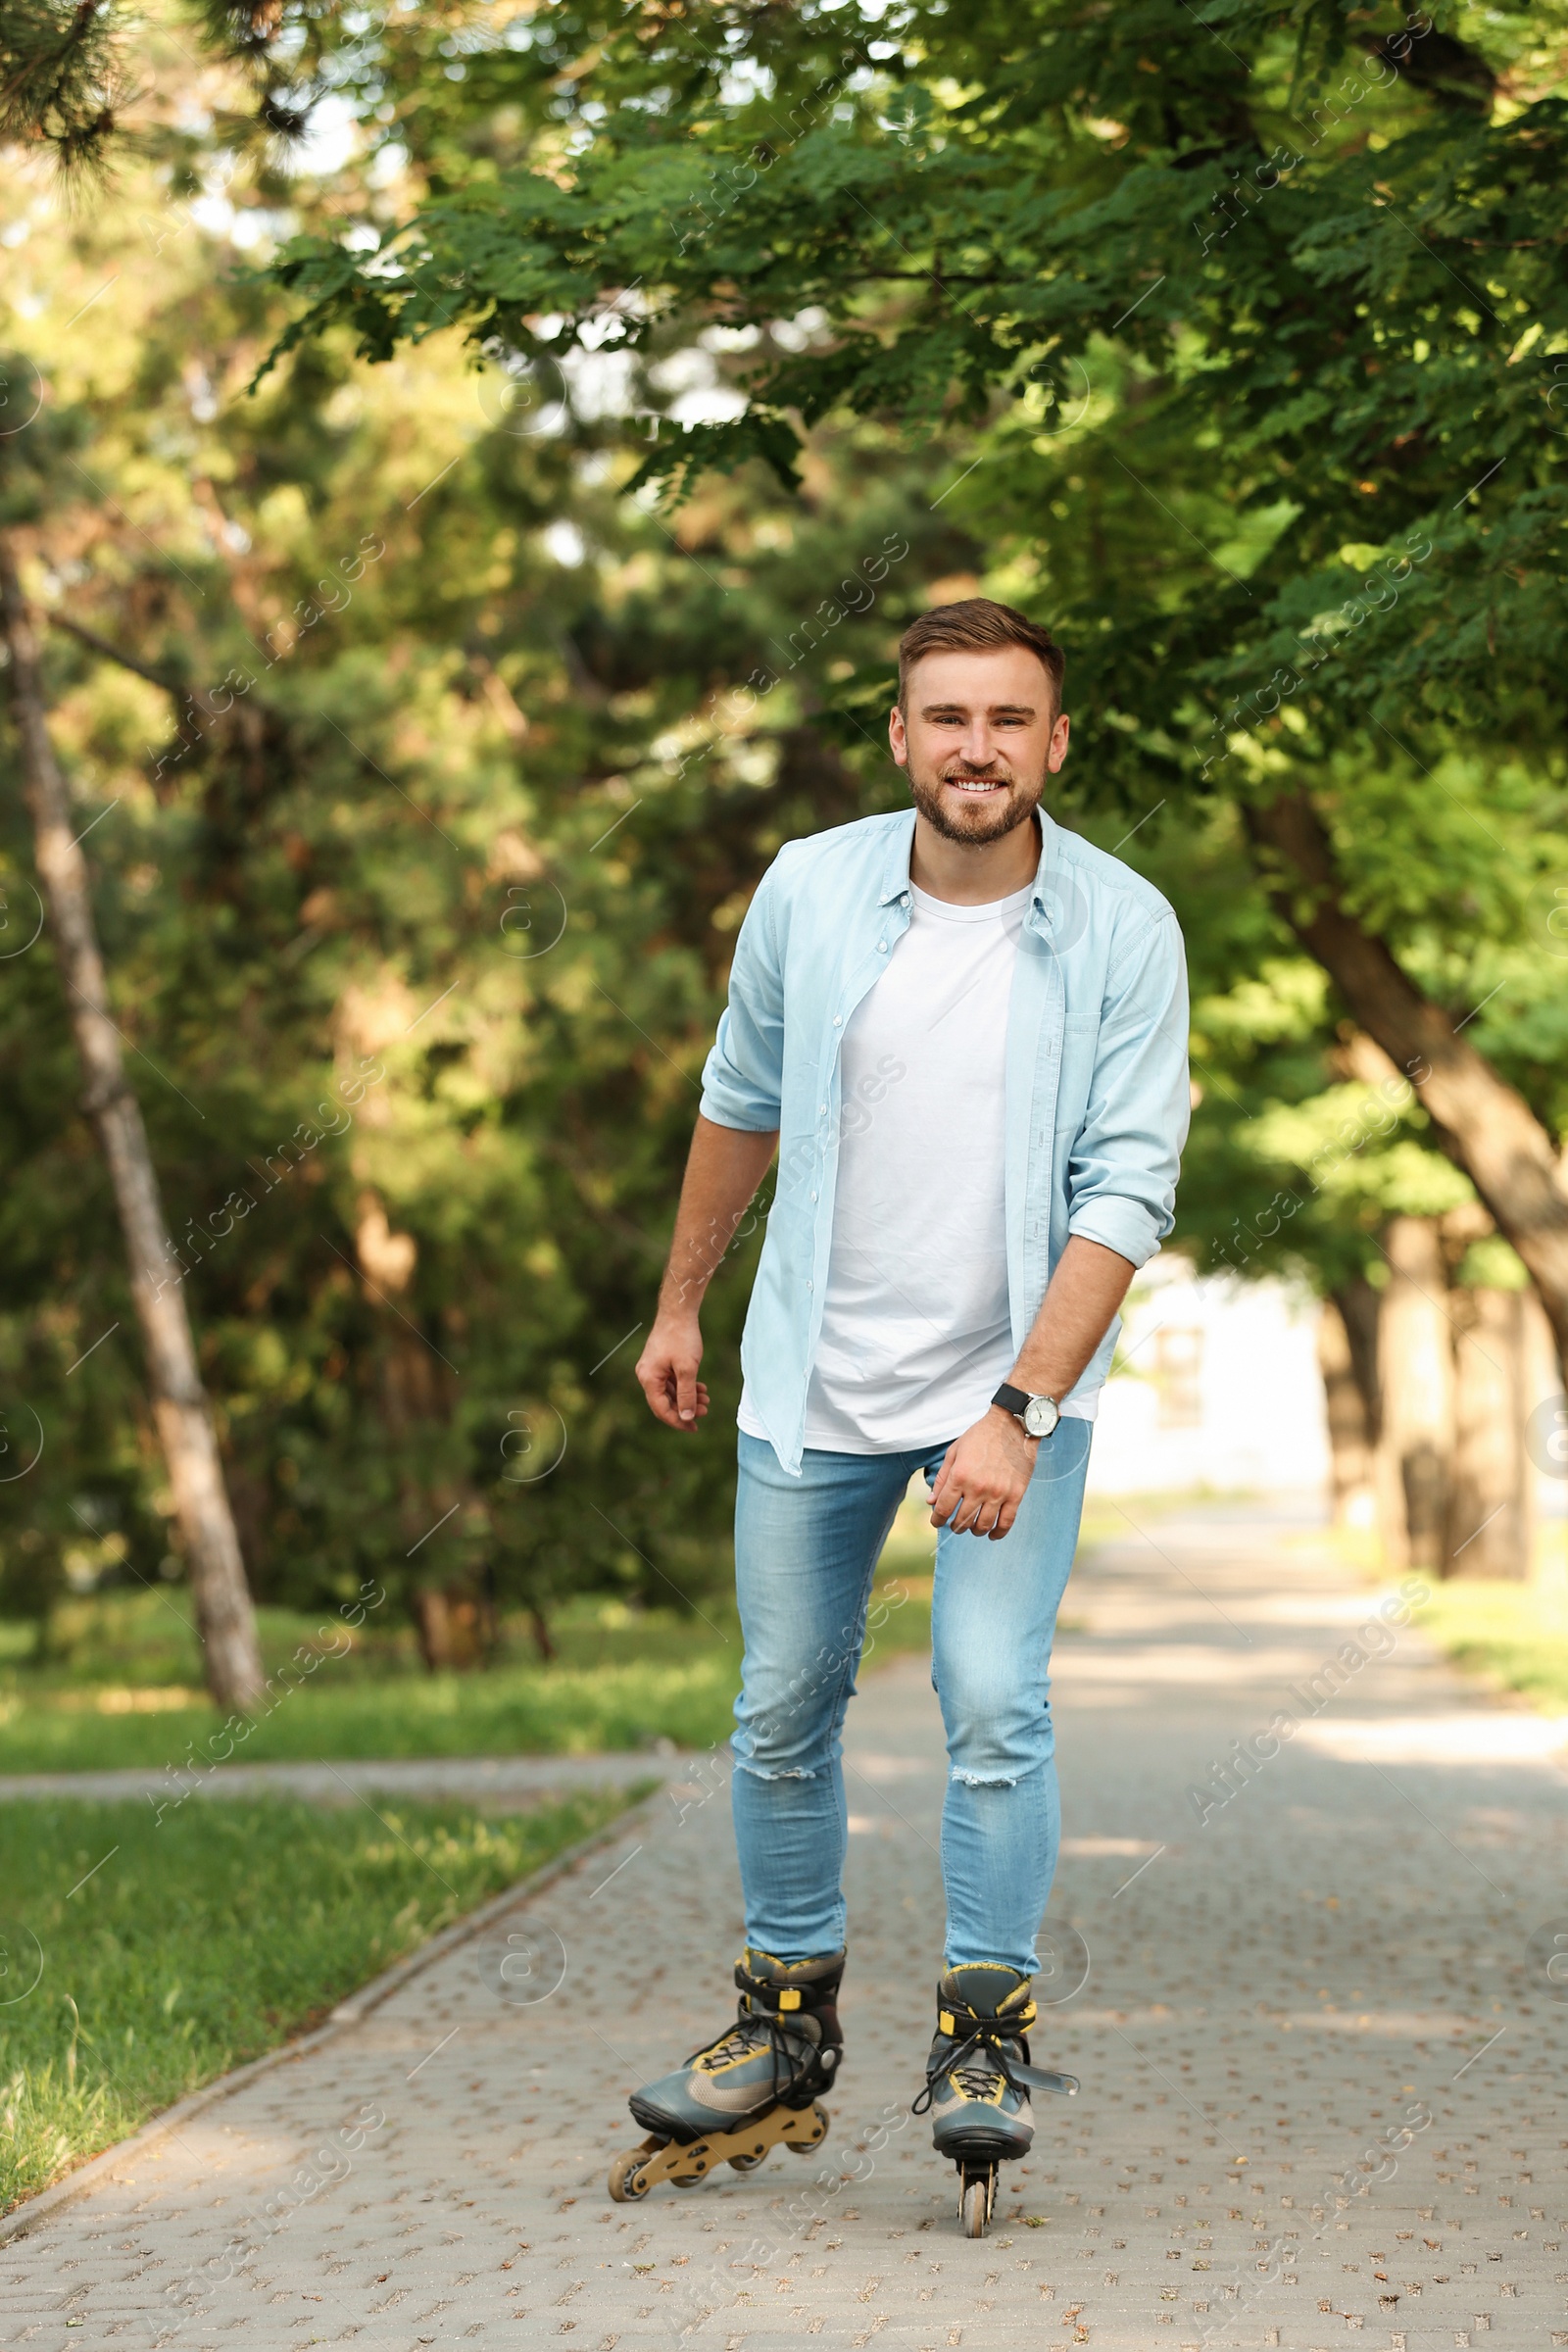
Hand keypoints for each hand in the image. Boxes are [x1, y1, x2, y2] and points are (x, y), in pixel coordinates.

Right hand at [636, 1311, 709, 1432]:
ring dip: (687, 1398)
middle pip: (665, 1402)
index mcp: (649, 1379)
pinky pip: (671, 1381)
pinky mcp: (660, 1362)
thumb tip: (686, 1417)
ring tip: (706, 1400)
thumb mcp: (687, 1369)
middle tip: (706, 1412)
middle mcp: (646, 1375)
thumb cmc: (682, 1337)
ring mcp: (652, 1368)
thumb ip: (686, 1395)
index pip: (661, 1409)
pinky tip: (700, 1388)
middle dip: (685, 1409)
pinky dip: (685, 1387)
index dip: (678, 1421)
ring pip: (669, 1392)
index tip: (694, 1428)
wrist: (678, 1311)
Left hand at [929, 1406, 1038, 1539]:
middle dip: (955, 1526)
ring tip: (972, 1528)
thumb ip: (941, 1479)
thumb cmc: (980, 1436)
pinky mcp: (1016, 1495)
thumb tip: (931, 1502)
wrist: (1012, 1425)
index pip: (943, 1508)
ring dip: (974, 1531)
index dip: (937, 1519)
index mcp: (960, 1476)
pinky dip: (998, 1533)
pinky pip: (1006, 1522)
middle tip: (955, 1524)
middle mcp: (978, 1487)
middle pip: (962, 1520)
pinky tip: (992, 1535)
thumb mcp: (954, 1452)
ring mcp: (998, 1493)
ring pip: (983, 1525)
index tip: (936, 1522)